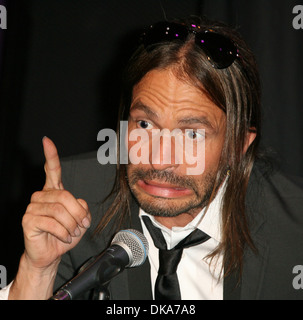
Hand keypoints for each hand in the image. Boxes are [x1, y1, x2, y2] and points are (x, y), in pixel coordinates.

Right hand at [22, 137, 90, 269]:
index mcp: (54, 191)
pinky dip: (64, 233)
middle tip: (81, 225)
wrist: (51, 253)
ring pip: (60, 210)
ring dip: (72, 225)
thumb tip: (79, 203)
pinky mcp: (28, 220)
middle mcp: (41, 196)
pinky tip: (63, 237)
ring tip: (72, 232)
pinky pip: (53, 223)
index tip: (47, 141)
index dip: (50, 155)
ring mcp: (33, 207)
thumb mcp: (81, 220)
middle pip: (65, 196)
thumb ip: (83, 208)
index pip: (52, 170)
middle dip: (78, 213)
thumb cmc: (64, 234)